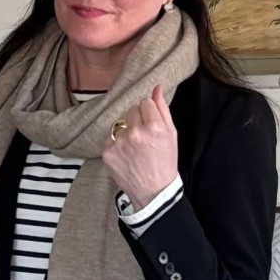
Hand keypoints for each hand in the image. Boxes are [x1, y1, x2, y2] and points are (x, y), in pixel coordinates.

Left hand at [101, 85, 178, 211]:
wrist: (153, 192)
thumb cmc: (165, 163)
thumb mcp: (171, 135)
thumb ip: (163, 109)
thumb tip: (156, 88)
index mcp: (154, 127)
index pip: (145, 102)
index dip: (149, 114)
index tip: (152, 127)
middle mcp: (135, 133)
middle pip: (132, 110)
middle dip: (138, 121)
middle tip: (145, 140)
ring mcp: (119, 143)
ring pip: (121, 124)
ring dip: (127, 133)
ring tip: (135, 150)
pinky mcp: (108, 152)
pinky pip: (111, 138)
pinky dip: (117, 145)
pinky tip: (126, 156)